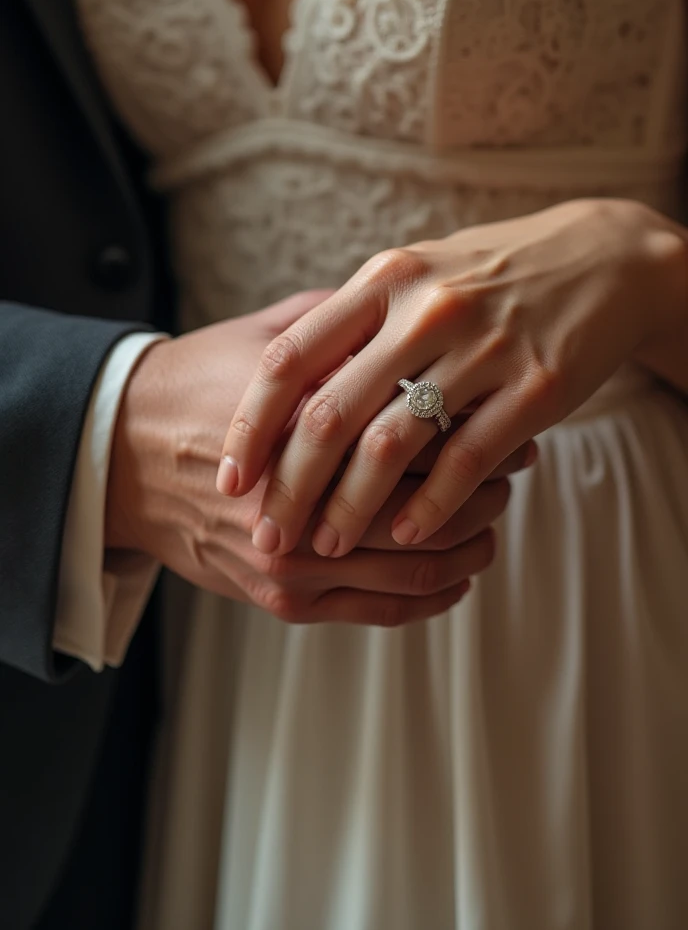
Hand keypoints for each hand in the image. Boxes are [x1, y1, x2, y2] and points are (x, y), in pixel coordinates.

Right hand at [105, 293, 528, 625]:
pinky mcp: (284, 599)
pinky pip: (382, 610)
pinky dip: (434, 596)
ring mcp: (296, 560)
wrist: (119, 454)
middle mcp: (308, 502)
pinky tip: (459, 573)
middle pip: (431, 505)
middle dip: (486, 489)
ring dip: (470, 546)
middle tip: (511, 471)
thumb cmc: (195, 386)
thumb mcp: (267, 341)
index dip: (479, 428)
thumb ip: (343, 330)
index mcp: (310, 427)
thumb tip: (420, 319)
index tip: (508, 418)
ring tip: (491, 521)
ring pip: (419, 566)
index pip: (424, 437)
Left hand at [217, 198, 685, 555]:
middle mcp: (425, 310)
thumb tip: (283, 382)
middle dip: (290, 487)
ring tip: (328, 547)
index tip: (230, 477)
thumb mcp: (413, 275)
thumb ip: (353, 321)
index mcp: (383, 281)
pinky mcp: (536, 387)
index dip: (251, 425)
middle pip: (330, 414)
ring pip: (393, 446)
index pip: (290, 359)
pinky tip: (406, 534)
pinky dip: (429, 507)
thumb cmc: (488, 276)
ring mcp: (483, 349)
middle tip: (267, 534)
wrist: (600, 260)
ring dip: (351, 508)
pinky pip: (467, 460)